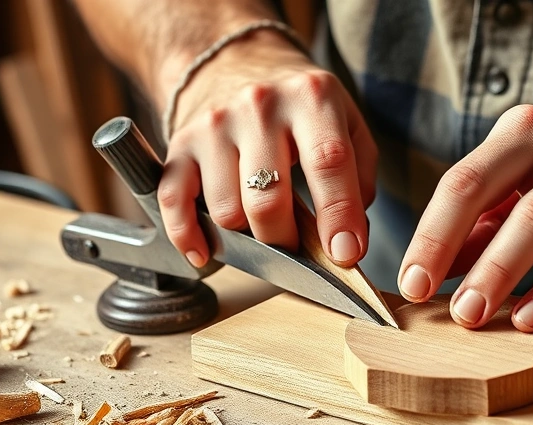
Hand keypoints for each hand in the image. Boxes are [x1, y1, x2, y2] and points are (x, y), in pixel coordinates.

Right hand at [158, 31, 376, 266]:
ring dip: (246, 236)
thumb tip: (346, 244)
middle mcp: (259, 105)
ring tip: (261, 228)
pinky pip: (174, 200)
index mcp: (311, 97)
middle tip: (298, 248)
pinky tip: (205, 251)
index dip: (339, 215)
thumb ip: (358, 181)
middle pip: (268, 200)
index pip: (328, 161)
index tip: (345, 253)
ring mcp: (215, 124)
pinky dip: (186, 235)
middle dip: (287, 240)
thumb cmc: (302, 108)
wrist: (238, 63)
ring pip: (226, 210)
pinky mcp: (181, 142)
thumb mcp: (349, 126)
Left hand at [397, 102, 532, 331]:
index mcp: (520, 133)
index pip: (460, 183)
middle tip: (425, 299)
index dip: (428, 233)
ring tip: (472, 315)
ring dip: (497, 272)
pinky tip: (531, 318)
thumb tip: (436, 267)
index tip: (409, 281)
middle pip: (482, 190)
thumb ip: (489, 220)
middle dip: (445, 246)